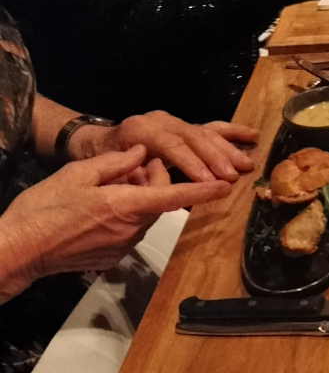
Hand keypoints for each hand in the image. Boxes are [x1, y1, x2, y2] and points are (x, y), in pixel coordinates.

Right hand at [0, 147, 228, 298]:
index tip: (226, 186)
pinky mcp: (110, 258)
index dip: (203, 190)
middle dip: (153, 179)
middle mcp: (129, 229)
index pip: (174, 196)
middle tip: (130, 166)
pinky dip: (125, 214)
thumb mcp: (80, 173)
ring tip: (109, 186)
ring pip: (144, 214)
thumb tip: (142, 152)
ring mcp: (120, 247)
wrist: (17, 251)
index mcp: (125, 206)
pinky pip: (128, 230)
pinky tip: (100, 207)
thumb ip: (117, 161)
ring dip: (138, 197)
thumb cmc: (44, 209)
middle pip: (158, 200)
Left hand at [79, 114, 256, 182]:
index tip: (208, 181)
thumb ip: (125, 174)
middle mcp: (161, 121)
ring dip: (228, 149)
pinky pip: (209, 127)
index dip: (191, 163)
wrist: (92, 143)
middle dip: (216, 157)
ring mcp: (174, 121)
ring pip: (205, 132)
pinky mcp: (182, 126)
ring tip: (247, 163)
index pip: (172, 145)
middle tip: (233, 175)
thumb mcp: (100, 170)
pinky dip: (230, 133)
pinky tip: (251, 136)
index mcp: (140, 130)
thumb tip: (154, 181)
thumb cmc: (95, 161)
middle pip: (194, 137)